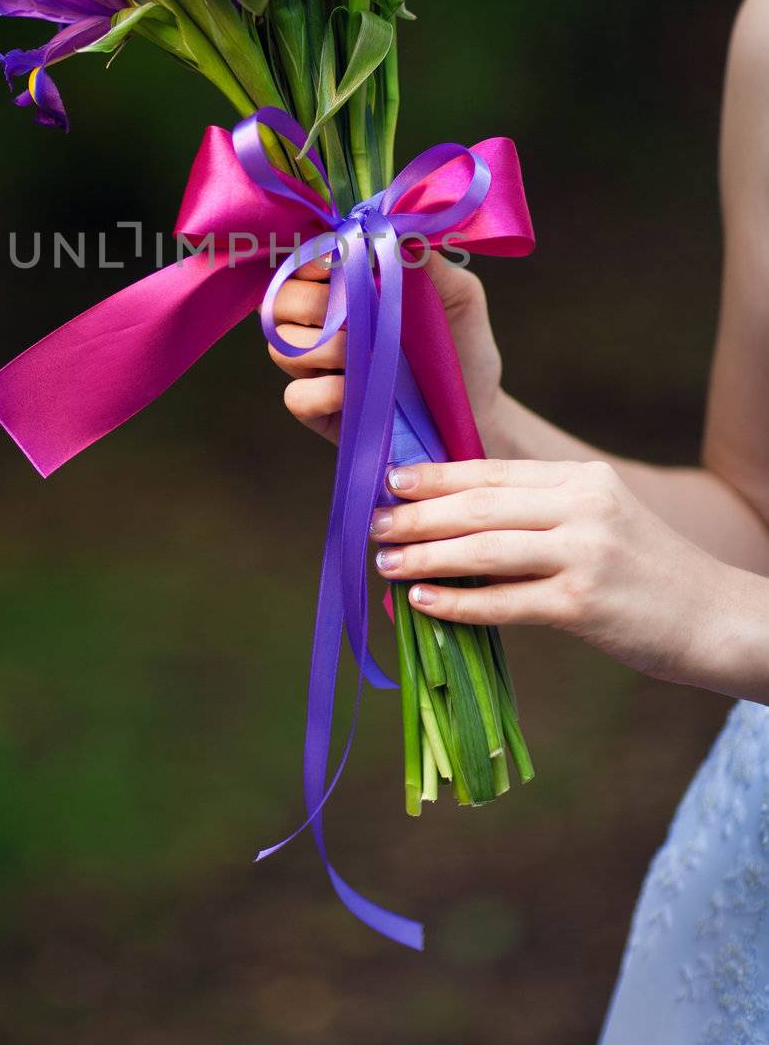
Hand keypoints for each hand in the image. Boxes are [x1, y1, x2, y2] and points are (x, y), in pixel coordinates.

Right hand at [268, 251, 503, 447]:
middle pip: (280, 302)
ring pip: (282, 347)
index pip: (302, 263)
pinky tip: (355, 391)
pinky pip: (295, 397)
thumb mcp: (460, 296)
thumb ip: (431, 263)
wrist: (477, 408)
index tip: (337, 260)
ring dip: (323, 347)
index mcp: (347, 288)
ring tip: (366, 355)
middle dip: (314, 303)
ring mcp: (317, 368)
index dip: (310, 259)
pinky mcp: (320, 410)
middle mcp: (323, 324)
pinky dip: (322, 392)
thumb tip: (400, 233)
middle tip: (356, 314)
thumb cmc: (462, 344)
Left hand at [371, 456, 732, 685]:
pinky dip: (458, 602)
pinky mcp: (584, 604)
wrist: (715, 619)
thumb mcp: (600, 519)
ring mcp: (585, 554)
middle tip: (375, 522)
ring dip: (426, 555)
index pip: (493, 471)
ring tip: (386, 560)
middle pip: (480, 506)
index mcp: (582, 479)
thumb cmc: (644, 573)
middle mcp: (583, 507)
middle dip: (419, 514)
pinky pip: (504, 601)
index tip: (390, 479)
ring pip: (484, 550)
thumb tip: (452, 517)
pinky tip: (422, 601)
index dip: (437, 476)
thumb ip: (538, 511)